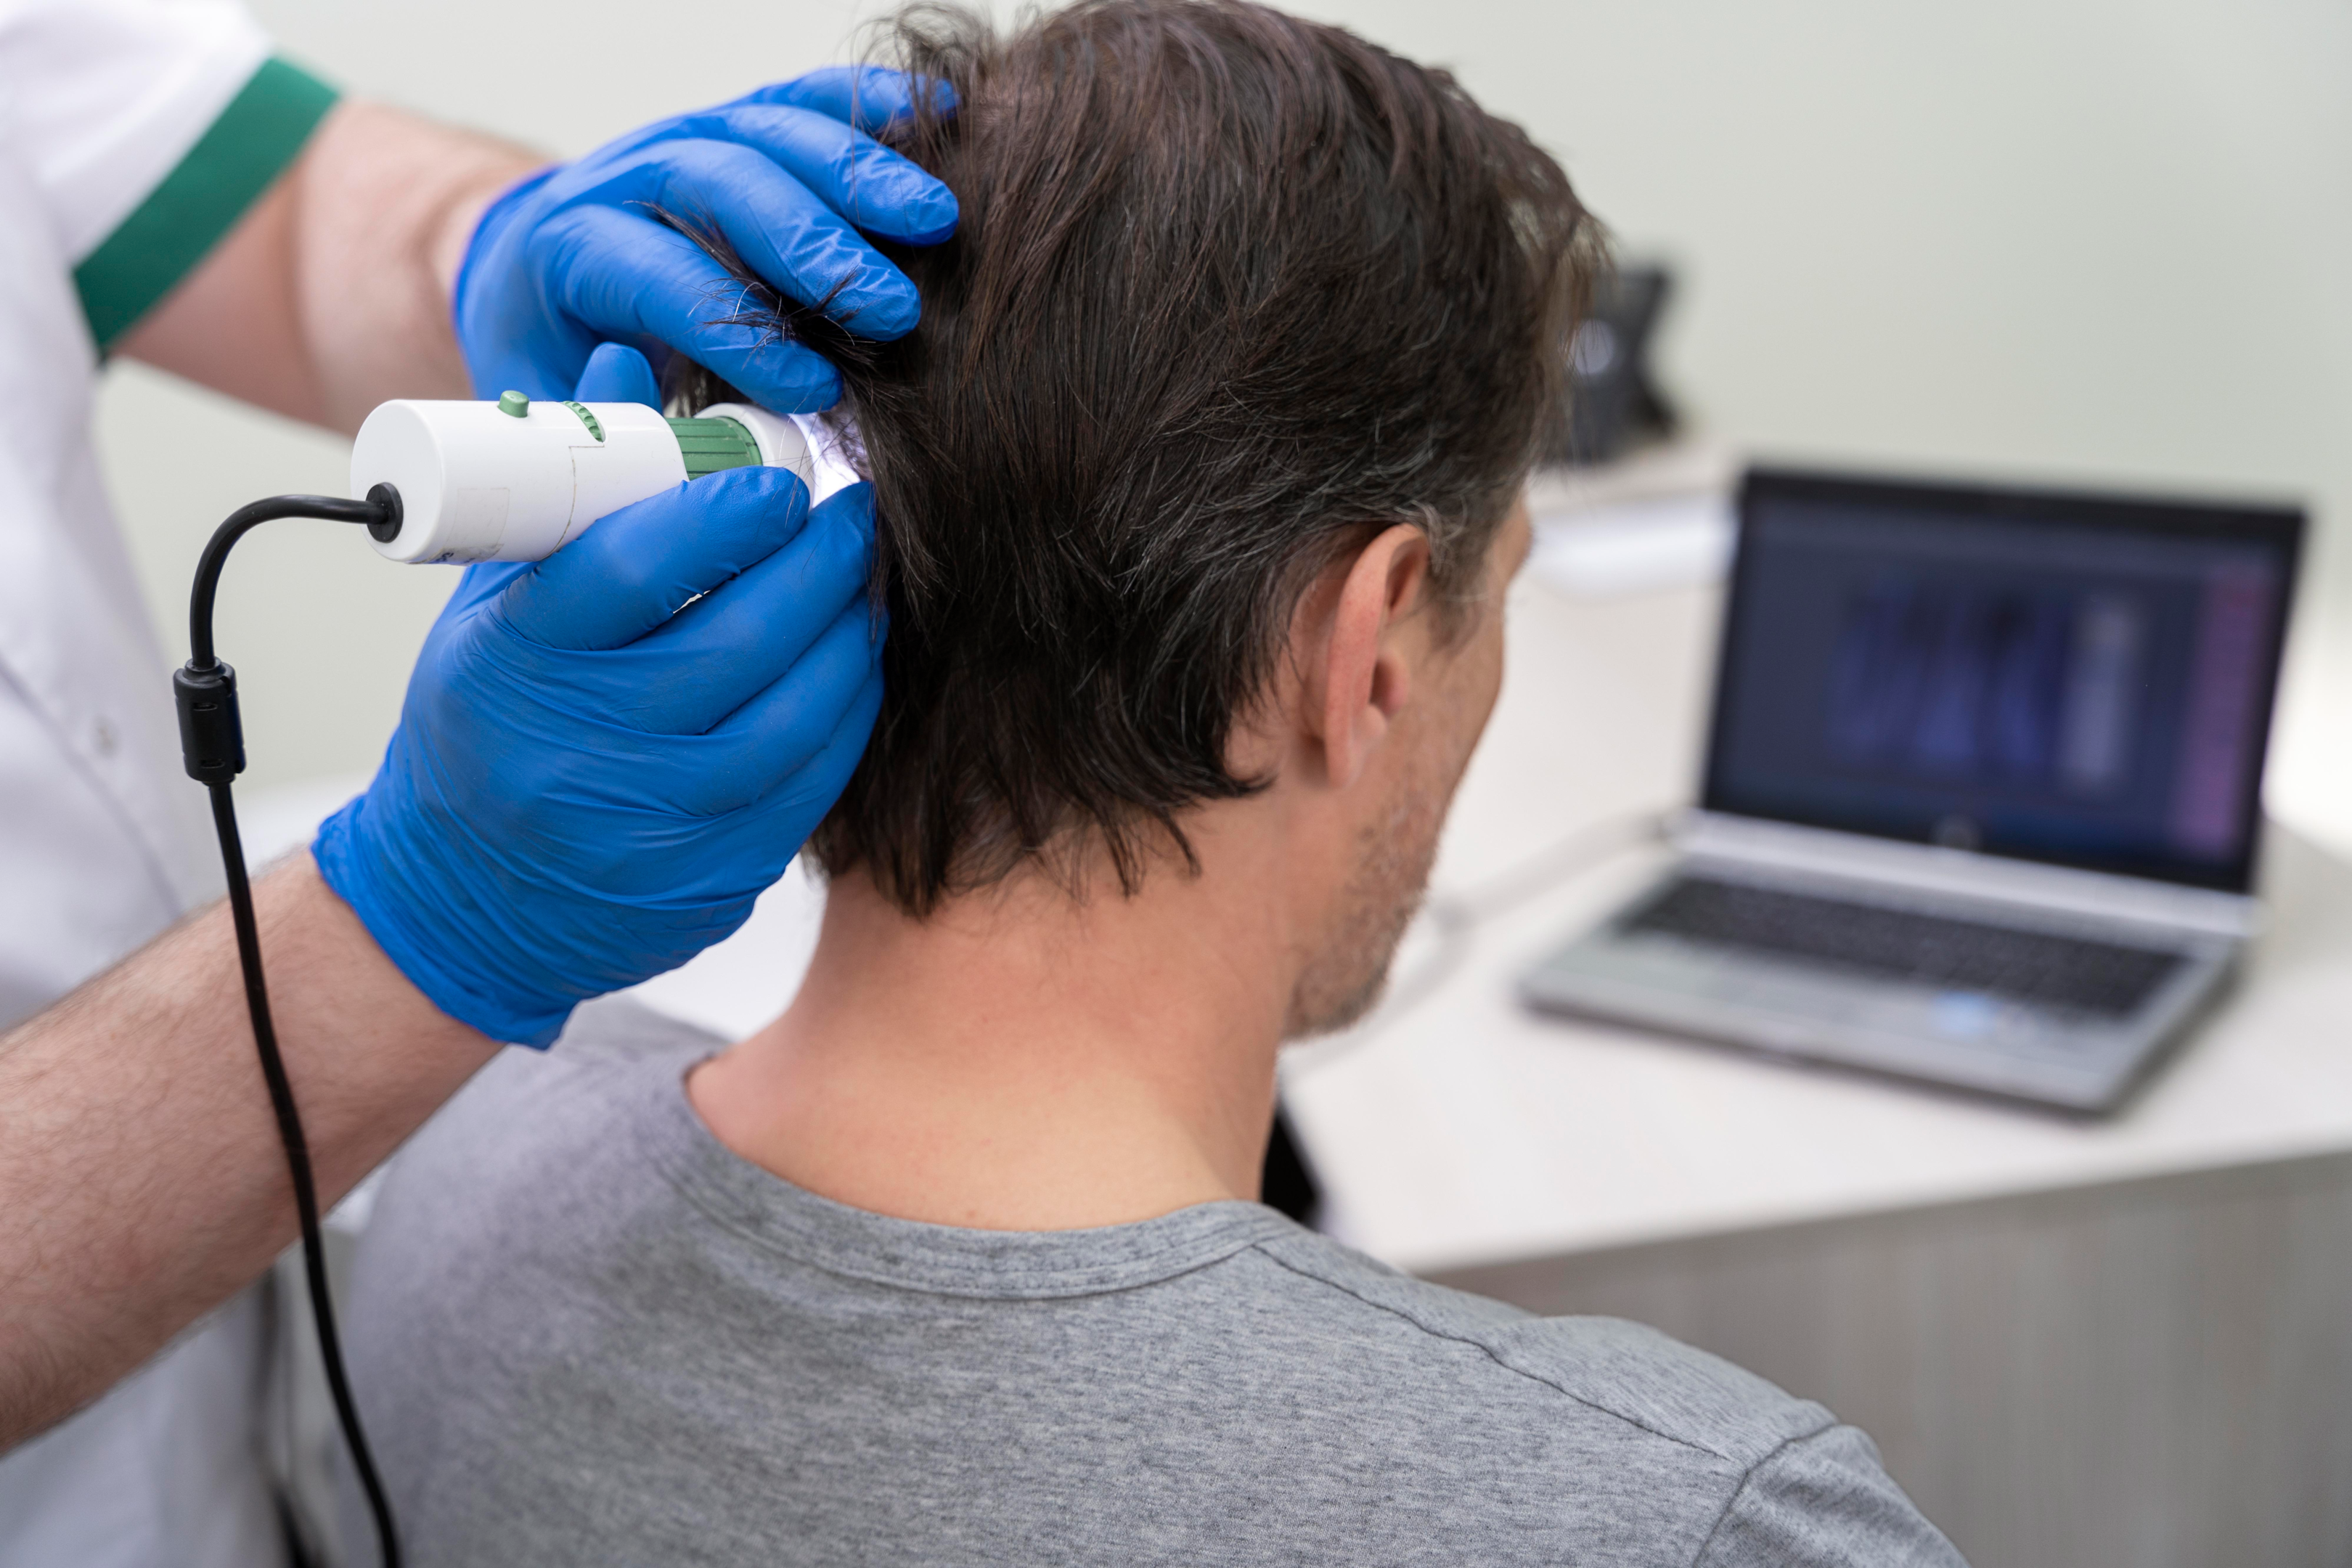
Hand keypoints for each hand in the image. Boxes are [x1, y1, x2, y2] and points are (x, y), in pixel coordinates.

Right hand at [313, 383, 881, 1044]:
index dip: (724, 514)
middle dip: (817, 563)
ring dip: (849, 633)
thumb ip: (569, 491)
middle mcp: (582, 748)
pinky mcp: (715, 877)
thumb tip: (630, 357)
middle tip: (854, 514)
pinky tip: (855, 660)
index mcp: (516, 662)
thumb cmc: (487, 723)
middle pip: (737, 638)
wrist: (467, 899)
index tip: (780, 478)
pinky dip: (847, 709)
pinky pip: (812, 779)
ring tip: (865, 579)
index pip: (631, 568)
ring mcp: (653, 824)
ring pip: (794, 711)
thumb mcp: (494, 607)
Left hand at [455, 66, 956, 410]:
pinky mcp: (739, 123)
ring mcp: (688, 137)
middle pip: (724, 184)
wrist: (539, 280)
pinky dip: (872, 103)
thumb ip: (612, 426)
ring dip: (862, 173)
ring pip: (773, 130)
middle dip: (816, 247)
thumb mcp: (558, 409)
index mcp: (570, 248)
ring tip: (937, 222)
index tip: (815, 390)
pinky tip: (939, 114)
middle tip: (895, 310)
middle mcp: (627, 175)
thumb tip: (687, 447)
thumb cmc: (562, 358)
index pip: (659, 274)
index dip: (741, 332)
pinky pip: (805, 97)